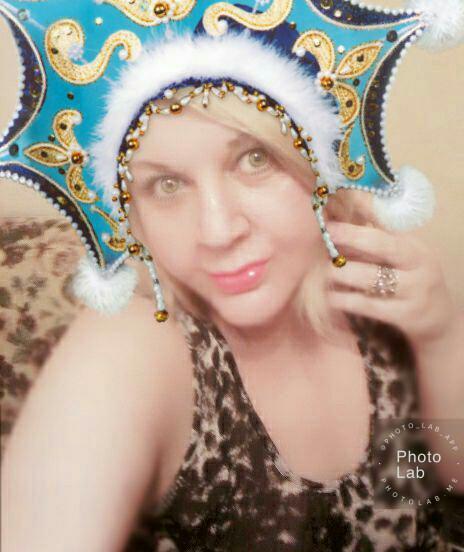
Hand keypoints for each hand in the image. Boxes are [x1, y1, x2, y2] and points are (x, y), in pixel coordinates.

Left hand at [325, 221, 460, 349]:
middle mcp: (418, 266)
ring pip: (371, 278)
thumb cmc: (410, 281)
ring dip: (343, 273)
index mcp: (415, 248)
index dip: (357, 227)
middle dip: (352, 239)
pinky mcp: (405, 316)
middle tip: (326, 239)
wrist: (438, 319)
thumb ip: (377, 243)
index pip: (386, 230)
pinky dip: (346, 300)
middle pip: (383, 246)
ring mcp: (414, 292)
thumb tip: (342, 221)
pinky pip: (369, 305)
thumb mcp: (402, 260)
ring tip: (324, 271)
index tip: (331, 223)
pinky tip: (331, 298)